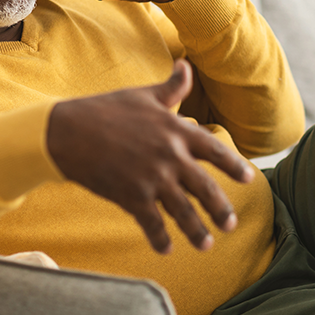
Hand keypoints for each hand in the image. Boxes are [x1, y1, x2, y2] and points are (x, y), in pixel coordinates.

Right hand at [46, 60, 254, 253]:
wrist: (66, 131)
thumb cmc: (106, 109)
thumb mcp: (143, 95)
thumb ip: (172, 87)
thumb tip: (187, 65)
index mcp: (176, 130)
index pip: (215, 151)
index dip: (234, 166)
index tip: (249, 180)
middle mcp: (170, 156)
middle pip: (205, 188)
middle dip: (220, 209)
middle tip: (231, 225)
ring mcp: (151, 178)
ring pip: (182, 211)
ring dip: (196, 231)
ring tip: (207, 246)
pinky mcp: (131, 196)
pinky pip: (151, 223)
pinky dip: (159, 238)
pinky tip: (166, 250)